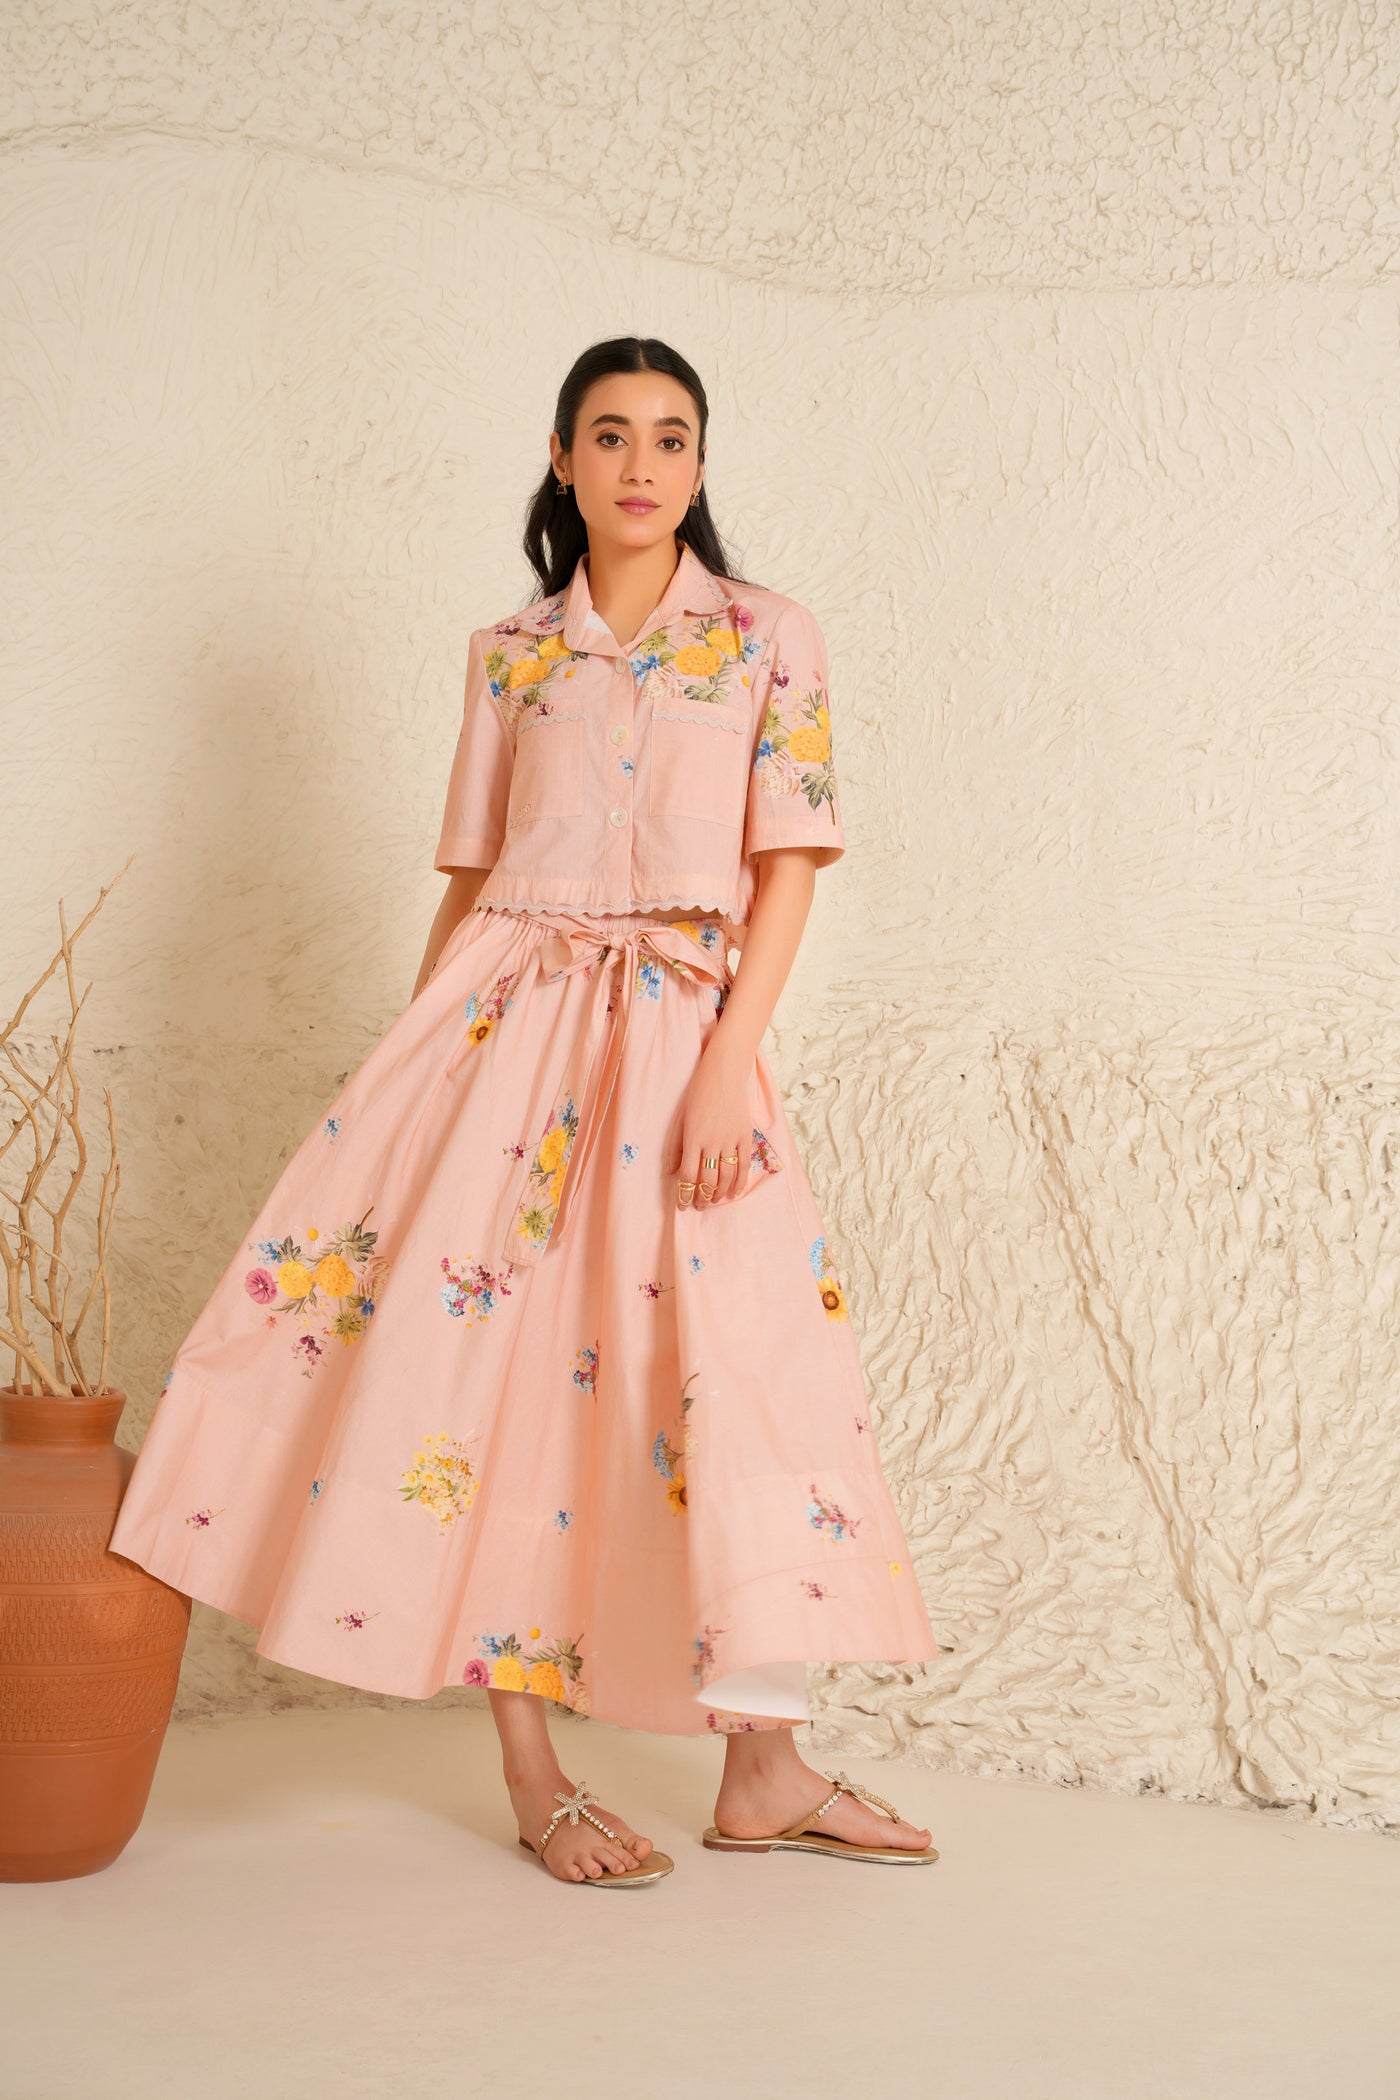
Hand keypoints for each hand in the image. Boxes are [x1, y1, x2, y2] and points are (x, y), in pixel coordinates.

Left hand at [670, 1039, 753, 1209]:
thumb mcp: (681, 1117)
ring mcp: (730, 1138)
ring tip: (714, 1201)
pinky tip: (735, 1192)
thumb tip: (669, 1173)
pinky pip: (744, 1164)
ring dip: (720, 1192)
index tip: (683, 1205)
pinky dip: (740, 1181)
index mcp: (692, 1137)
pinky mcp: (745, 1135)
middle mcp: (712, 1141)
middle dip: (702, 1197)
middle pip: (708, 1179)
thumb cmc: (698, 1092)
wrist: (724, 1071)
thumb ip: (675, 1146)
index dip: (685, 1194)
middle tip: (699, 1205)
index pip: (688, 1175)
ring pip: (727, 1175)